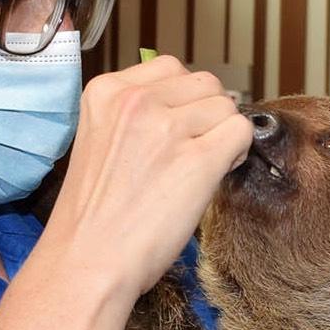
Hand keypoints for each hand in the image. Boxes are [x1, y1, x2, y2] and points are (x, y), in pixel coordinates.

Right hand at [42, 55, 252, 301]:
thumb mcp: (100, 140)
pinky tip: (214, 175)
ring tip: (199, 168)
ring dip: (223, 135)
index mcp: (106, 91)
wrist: (87, 260)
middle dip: (208, 115)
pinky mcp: (198, 159)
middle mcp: (136, 100)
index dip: (185, 100)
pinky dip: (238, 153)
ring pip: (226, 107)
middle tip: (194, 151)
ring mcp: (167, 127)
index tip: (178, 130)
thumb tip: (189, 106)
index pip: (170, 68)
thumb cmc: (94, 216)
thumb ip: (136, 115)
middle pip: (204, 84)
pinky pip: (241, 133)